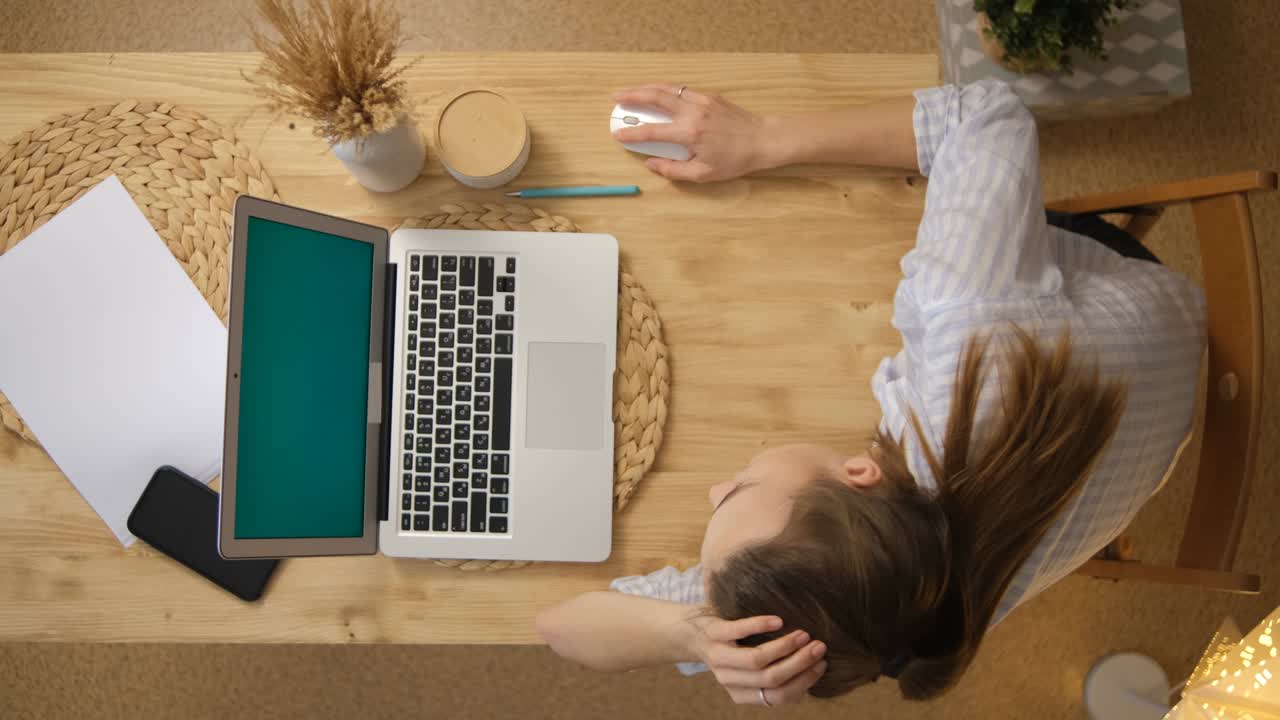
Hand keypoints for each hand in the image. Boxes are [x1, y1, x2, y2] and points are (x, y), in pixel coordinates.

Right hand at [612, 84, 781, 182]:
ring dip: (644, 87)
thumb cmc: (736, 160)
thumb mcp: (704, 174)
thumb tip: (652, 164)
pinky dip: (664, 88)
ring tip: (629, 90)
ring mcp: (701, 100)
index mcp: (689, 133)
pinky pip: (681, 89)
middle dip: (631, 96)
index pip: (652, 132)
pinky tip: (656, 91)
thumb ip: (673, 170)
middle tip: (615, 98)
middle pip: (655, 98)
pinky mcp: (709, 96)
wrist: (763, 139)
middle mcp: (692, 112)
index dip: (631, 134)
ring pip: (667, 88)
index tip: (617, 134)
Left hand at [685, 613, 828, 705]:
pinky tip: (779, 621)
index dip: (804, 682)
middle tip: (820, 647)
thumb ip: (771, 672)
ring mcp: (720, 656)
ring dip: (785, 647)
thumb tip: (813, 667)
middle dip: (801, 664)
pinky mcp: (714, 633)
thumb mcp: (747, 669)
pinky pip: (739, 631)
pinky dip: (761, 626)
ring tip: (804, 635)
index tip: (822, 665)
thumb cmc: (730, 649)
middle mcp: (730, 679)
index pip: (779, 696)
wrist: (690, 632)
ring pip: (757, 661)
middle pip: (772, 679)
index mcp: (741, 693)